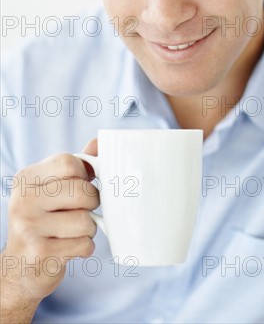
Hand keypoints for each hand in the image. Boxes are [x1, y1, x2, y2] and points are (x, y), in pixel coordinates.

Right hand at [1, 139, 98, 309]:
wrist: (19, 266)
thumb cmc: (43, 219)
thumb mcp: (52, 186)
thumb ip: (77, 164)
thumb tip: (100, 142)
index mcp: (26, 178)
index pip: (69, 163)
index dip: (85, 174)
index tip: (82, 183)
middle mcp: (23, 201)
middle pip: (82, 192)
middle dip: (91, 203)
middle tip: (82, 209)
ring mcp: (29, 228)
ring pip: (86, 220)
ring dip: (89, 228)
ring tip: (74, 231)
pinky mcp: (40, 254)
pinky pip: (84, 244)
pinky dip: (84, 247)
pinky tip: (69, 247)